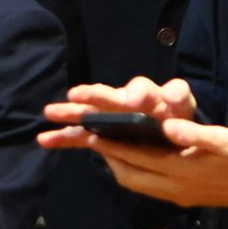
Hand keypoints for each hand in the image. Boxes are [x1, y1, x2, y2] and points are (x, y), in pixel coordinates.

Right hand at [38, 77, 197, 149]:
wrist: (170, 136)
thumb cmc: (176, 116)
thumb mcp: (183, 106)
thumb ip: (178, 96)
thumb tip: (170, 94)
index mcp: (147, 95)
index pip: (140, 89)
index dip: (135, 94)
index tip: (130, 102)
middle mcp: (124, 101)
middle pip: (107, 96)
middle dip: (92, 96)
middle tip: (76, 95)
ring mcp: (109, 117)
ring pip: (88, 113)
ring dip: (70, 113)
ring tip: (50, 112)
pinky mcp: (100, 134)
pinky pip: (81, 135)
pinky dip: (64, 136)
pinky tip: (45, 138)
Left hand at [82, 118, 227, 210]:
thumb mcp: (226, 140)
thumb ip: (196, 135)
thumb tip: (168, 127)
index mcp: (180, 171)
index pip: (136, 158)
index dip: (111, 146)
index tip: (91, 132)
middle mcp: (173, 187)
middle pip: (129, 176)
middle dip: (108, 158)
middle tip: (92, 138)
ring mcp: (178, 196)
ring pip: (137, 184)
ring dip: (120, 167)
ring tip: (109, 147)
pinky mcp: (184, 198)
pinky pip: (149, 188)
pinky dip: (135, 173)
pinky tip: (137, 160)